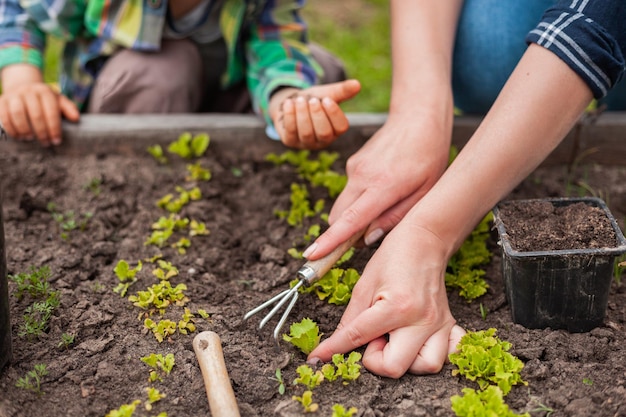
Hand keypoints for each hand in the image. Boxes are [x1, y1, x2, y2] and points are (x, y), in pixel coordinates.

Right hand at [0, 64, 79, 146]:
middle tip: (45, 143)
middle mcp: (29, 91)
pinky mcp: (2, 101)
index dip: (54, 128)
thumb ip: (68, 108)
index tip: (56, 141)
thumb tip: (76, 118)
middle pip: (35, 114)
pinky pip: (4, 115)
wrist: (22, 87)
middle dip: (42, 131)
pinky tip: (18, 137)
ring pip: (18, 113)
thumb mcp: (58, 101)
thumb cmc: (44, 100)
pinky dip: (11, 128)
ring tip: (30, 139)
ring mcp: (14, 95)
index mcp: (45, 92)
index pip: (51, 111)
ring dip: (25, 129)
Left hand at [269, 79, 360, 148]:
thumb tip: (357, 84)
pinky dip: (290, 116)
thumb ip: (342, 91)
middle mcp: (323, 140)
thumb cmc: (313, 100)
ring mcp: (306, 143)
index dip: (334, 114)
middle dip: (318, 115)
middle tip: (313, 100)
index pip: (341, 127)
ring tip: (299, 100)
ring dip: (303, 114)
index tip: (327, 99)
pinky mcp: (290, 141)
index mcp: (336, 129)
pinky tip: (289, 103)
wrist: (292, 103)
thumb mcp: (327, 94)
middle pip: (324, 133)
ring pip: (307, 133)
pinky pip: (291, 132)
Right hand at [302, 112, 451, 259]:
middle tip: (368, 236)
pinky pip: (351, 190)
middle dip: (344, 233)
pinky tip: (386, 184)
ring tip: (389, 201)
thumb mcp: (425, 192)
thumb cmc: (429, 156)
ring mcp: (354, 168)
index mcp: (383, 186)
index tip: (312, 255)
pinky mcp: (353, 163)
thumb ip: (396, 217)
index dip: (330, 240)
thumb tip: (368, 238)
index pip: (351, 220)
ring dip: (356, 214)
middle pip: (338, 217)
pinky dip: (361, 198)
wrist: (418, 117)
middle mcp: (362, 177)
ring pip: (343, 205)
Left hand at [307, 223, 464, 376]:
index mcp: (397, 307)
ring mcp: (439, 324)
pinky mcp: (449, 323)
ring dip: (405, 360)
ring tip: (393, 338)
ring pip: (426, 366)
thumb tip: (334, 344)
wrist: (425, 239)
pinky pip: (450, 353)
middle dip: (376, 359)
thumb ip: (350, 319)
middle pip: (395, 368)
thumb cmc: (394, 256)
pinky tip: (418, 343)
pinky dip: (432, 354)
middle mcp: (422, 320)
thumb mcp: (364, 285)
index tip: (318, 357)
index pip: (358, 338)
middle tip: (372, 337)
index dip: (333, 349)